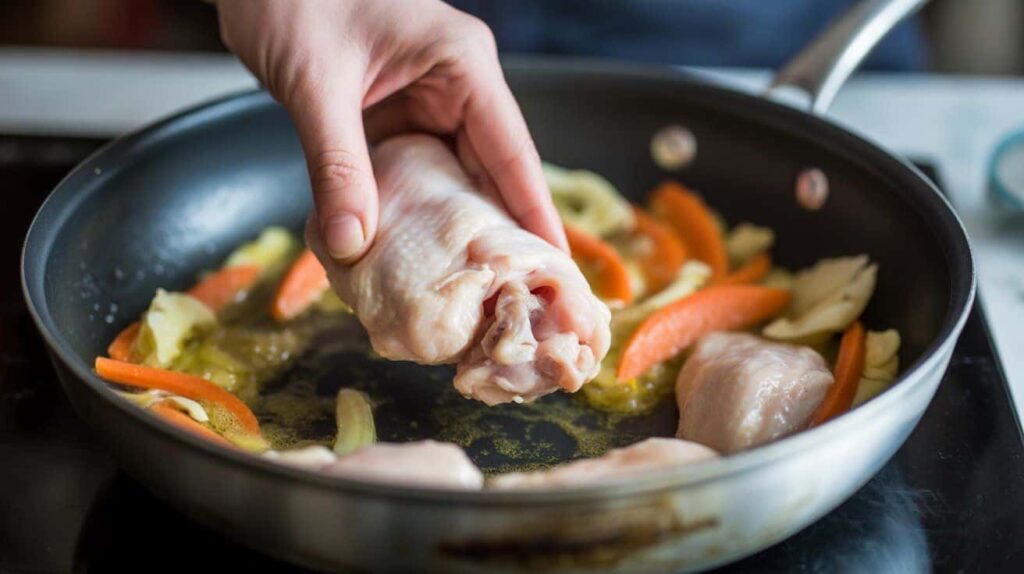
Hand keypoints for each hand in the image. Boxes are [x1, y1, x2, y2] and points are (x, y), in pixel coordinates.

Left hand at [214, 0, 568, 260]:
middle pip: (494, 171)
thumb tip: (351, 244)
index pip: (513, 151)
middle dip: (501, 232)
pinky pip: (418, 173)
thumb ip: (336, 164)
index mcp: (460, 64)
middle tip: (517, 295)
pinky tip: (418, 255)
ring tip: (475, 289)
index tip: (556, 266)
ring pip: (456, 177)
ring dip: (457, 228)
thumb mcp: (316, 83)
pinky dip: (417, 213)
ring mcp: (427, 100)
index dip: (535, 213)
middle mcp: (455, 84)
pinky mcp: (396, 114)